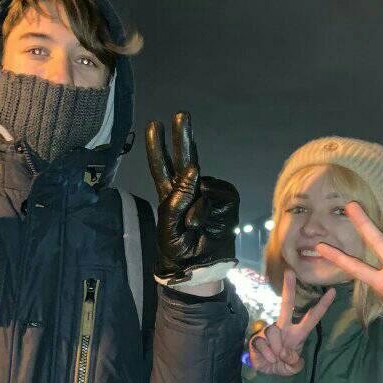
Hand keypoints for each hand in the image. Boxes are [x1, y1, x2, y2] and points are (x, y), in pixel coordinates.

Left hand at [146, 112, 238, 284]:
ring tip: (193, 228)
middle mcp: (190, 190)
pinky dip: (211, 212)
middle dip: (183, 136)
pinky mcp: (227, 201)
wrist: (201, 268)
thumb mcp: (169, 227)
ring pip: (202, 187)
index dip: (158, 147)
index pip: (162, 167)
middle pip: (185, 158)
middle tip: (181, 114)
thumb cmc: (179, 250)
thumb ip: (177, 197)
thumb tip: (193, 167)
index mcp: (170, 195)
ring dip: (195, 209)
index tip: (155, 125)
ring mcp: (210, 194)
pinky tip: (209, 226)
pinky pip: (218, 198)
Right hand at [250, 270, 334, 375]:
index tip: (333, 291)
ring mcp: (270, 331)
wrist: (266, 371)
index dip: (323, 305)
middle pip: (286, 305)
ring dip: (276, 350)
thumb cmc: (283, 364)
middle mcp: (284, 328)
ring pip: (273, 331)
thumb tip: (285, 353)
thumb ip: (294, 363)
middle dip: (288, 289)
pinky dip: (266, 354)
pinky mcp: (257, 337)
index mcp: (297, 333)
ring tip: (276, 358)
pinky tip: (267, 358)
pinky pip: (262, 343)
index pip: (312, 317)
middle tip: (290, 272)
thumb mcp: (293, 367)